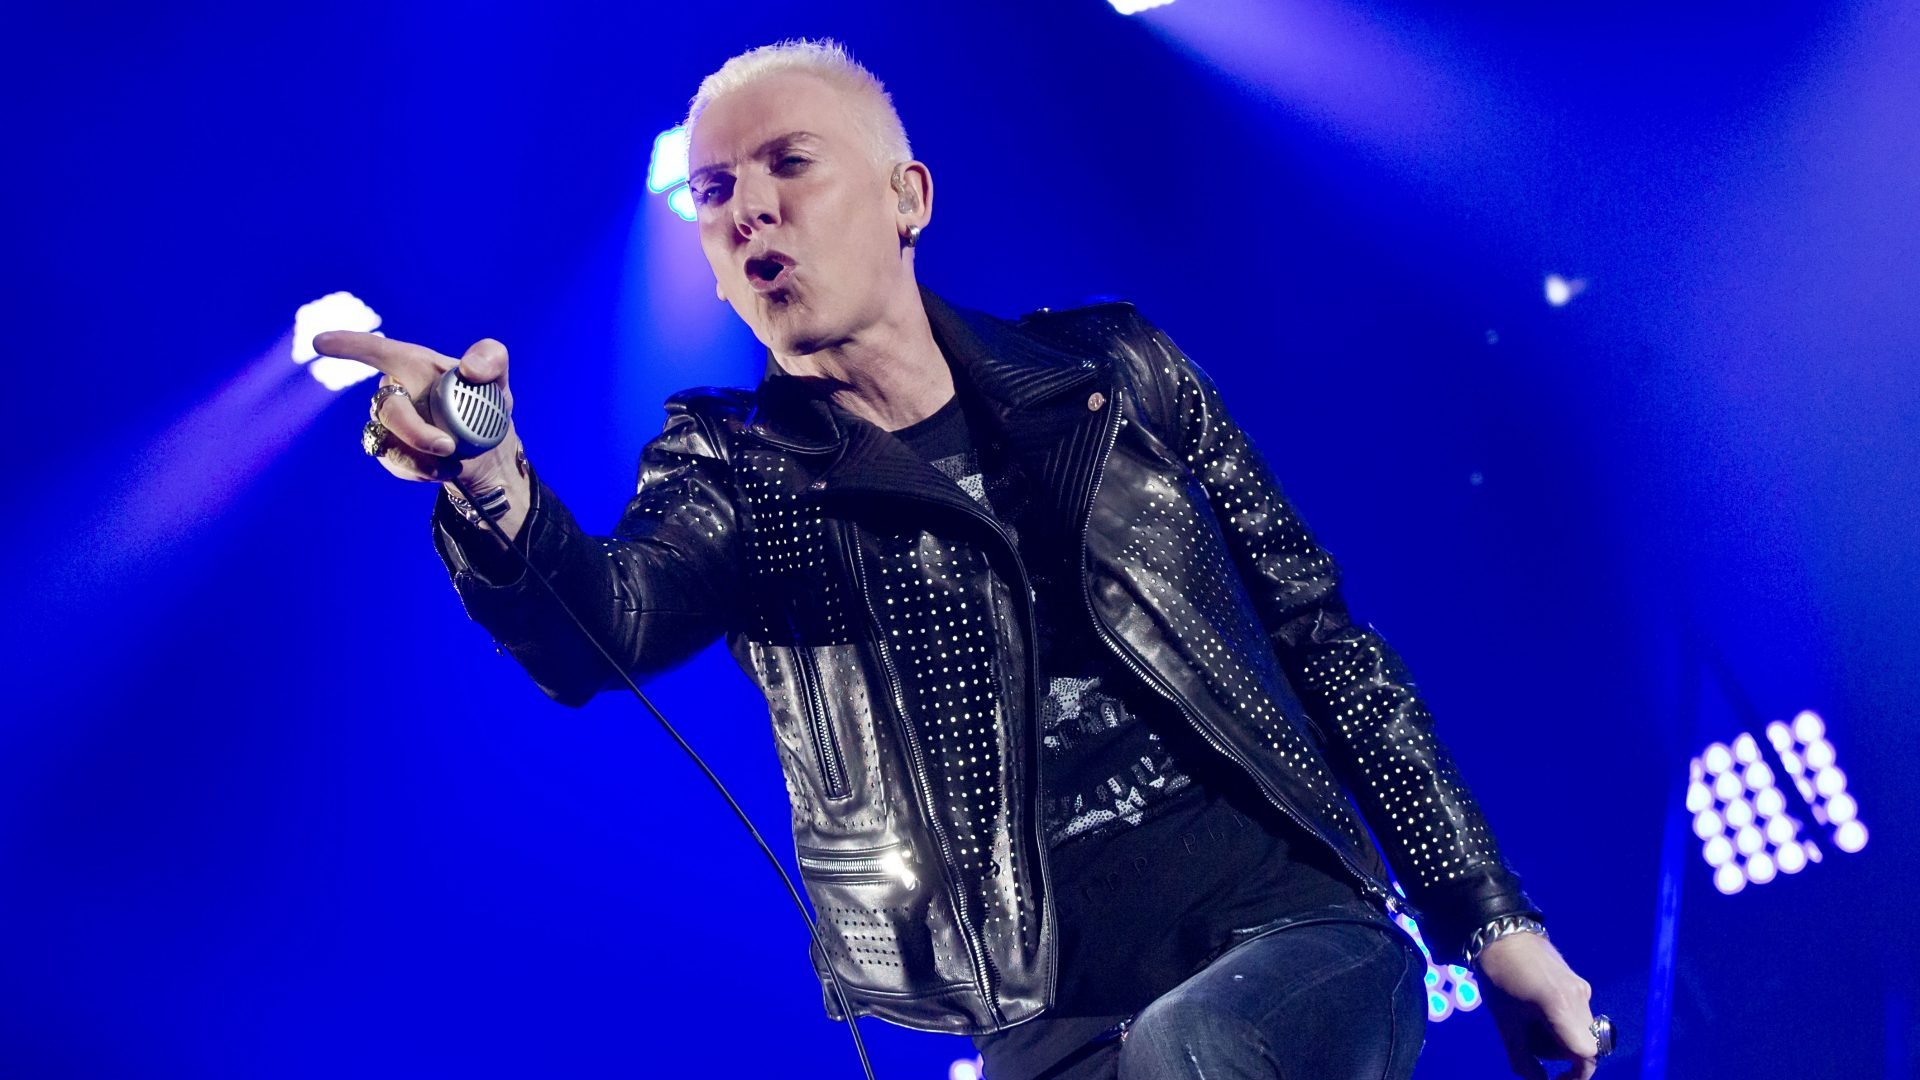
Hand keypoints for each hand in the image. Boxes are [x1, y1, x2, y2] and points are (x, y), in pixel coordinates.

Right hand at [315, 332, 531, 535]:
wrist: (485, 451)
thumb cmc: (486, 404)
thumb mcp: (498, 378)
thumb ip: (490, 359)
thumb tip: (468, 370)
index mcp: (413, 365)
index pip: (375, 351)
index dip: (348, 345)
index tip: (319, 342)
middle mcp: (393, 392)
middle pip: (388, 410)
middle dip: (416, 432)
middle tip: (448, 446)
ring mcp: (386, 424)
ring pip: (387, 443)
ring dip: (421, 459)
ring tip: (454, 462)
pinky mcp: (388, 452)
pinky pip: (396, 464)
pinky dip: (424, 472)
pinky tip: (447, 470)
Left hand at [1475, 932, 1600, 1079]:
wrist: (1502, 935)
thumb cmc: (1499, 979)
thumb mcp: (1507, 1024)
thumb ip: (1523, 1058)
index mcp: (1563, 1008)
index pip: (1586, 1054)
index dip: (1577, 1075)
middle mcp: (1580, 999)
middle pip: (1583, 1044)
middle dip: (1560, 1054)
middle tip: (1529, 1044)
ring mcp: (1582, 989)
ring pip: (1580, 1030)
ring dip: (1559, 1038)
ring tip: (1528, 1022)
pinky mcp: (1578, 982)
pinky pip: (1577, 1014)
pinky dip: (1561, 1022)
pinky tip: (1536, 1010)